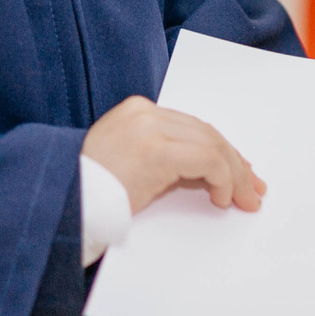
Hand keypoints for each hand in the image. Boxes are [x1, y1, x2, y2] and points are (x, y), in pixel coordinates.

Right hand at [81, 95, 265, 213]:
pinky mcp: (156, 151)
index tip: (238, 173)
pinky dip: (222, 179)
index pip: (191, 126)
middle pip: (205, 131)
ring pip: (212, 144)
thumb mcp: (127, 164)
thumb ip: (161, 156)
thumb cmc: (91, 194)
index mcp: (135, 111)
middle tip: (252, 189)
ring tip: (245, 199)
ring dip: (234, 175)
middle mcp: (144, 112)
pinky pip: (207, 160)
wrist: (62, 204)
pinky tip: (221, 199)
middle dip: (234, 162)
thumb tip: (204, 172)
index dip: (220, 149)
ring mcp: (150, 128)